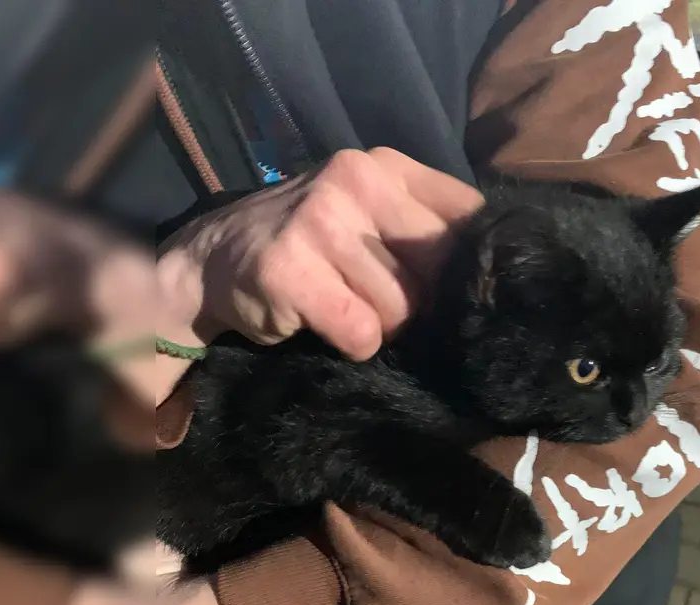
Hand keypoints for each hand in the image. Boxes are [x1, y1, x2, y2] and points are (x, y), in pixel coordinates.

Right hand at [159, 147, 483, 359]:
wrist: (211, 258)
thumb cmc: (307, 241)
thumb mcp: (367, 210)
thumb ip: (423, 224)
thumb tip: (489, 275)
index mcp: (385, 165)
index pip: (467, 216)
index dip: (468, 264)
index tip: (451, 287)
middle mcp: (355, 183)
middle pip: (437, 270)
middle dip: (421, 302)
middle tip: (383, 303)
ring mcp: (320, 224)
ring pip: (402, 308)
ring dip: (382, 326)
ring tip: (346, 307)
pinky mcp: (292, 271)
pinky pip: (361, 332)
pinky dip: (353, 343)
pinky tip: (325, 324)